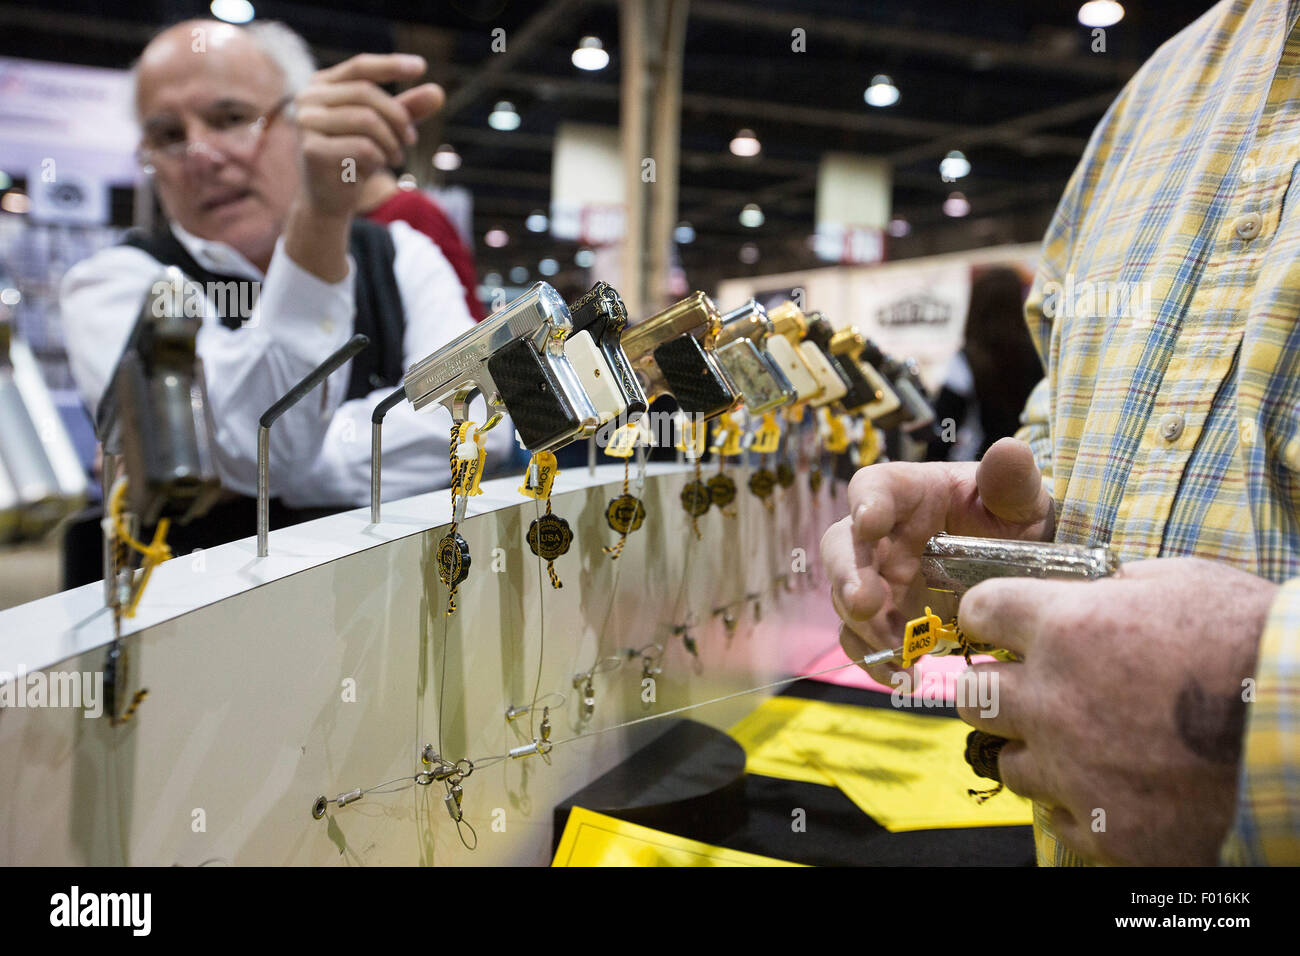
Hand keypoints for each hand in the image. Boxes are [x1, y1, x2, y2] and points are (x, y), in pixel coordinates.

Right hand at [292, 53, 443, 217]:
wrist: (328, 200)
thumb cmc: (356, 158)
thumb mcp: (384, 129)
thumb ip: (407, 109)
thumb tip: (439, 92)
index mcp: (322, 85)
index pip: (360, 67)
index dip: (390, 65)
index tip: (422, 67)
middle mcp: (308, 98)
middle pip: (367, 94)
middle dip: (398, 116)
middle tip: (412, 139)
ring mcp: (306, 123)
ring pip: (367, 119)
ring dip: (392, 141)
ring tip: (396, 156)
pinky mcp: (312, 150)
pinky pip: (363, 147)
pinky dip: (379, 157)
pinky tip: (378, 167)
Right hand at [820, 437, 1054, 683]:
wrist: (1026, 572)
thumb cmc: (1015, 521)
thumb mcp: (1021, 499)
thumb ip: (1012, 479)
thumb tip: (1009, 449)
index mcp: (907, 494)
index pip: (871, 487)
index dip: (864, 503)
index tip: (870, 521)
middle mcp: (883, 536)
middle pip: (842, 547)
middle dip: (847, 575)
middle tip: (866, 603)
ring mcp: (881, 580)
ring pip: (845, 598)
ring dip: (862, 625)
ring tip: (896, 649)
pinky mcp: (889, 620)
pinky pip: (865, 641)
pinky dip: (878, 660)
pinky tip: (904, 675)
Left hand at [957, 557, 1274, 864]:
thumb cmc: (1257, 646)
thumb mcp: (1184, 583)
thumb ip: (1117, 585)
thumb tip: (1089, 589)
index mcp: (1067, 630)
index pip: (980, 611)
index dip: (987, 614)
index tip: (996, 622)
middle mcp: (1054, 702)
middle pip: (971, 693)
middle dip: (992, 685)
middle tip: (1026, 686)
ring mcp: (1076, 772)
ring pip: (1008, 762)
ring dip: (1034, 748)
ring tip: (1079, 741)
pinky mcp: (1108, 830)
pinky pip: (1058, 817)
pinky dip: (1076, 801)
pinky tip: (1111, 784)